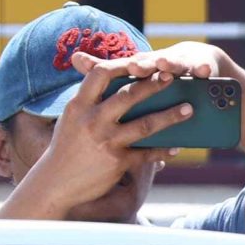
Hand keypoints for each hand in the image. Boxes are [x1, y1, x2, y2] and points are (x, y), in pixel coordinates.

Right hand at [20, 51, 196, 203]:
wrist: (54, 183)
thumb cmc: (66, 147)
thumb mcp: (71, 119)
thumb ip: (88, 101)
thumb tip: (106, 78)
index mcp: (78, 106)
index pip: (100, 75)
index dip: (122, 64)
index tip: (142, 61)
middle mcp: (91, 120)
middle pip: (128, 96)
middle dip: (154, 84)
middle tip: (174, 76)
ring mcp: (105, 141)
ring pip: (145, 125)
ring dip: (170, 116)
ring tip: (190, 109)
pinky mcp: (117, 162)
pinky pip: (148, 153)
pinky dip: (164, 150)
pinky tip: (178, 147)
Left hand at [117, 42, 228, 81]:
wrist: (198, 59)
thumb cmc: (160, 70)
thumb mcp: (137, 71)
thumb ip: (106, 69)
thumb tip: (74, 58)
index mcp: (142, 64)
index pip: (128, 65)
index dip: (120, 67)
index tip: (108, 69)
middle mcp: (160, 61)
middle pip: (150, 63)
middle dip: (143, 65)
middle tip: (135, 68)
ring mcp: (182, 62)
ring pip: (175, 63)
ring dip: (170, 63)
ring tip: (165, 64)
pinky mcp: (202, 64)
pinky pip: (203, 68)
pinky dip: (203, 68)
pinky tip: (204, 71)